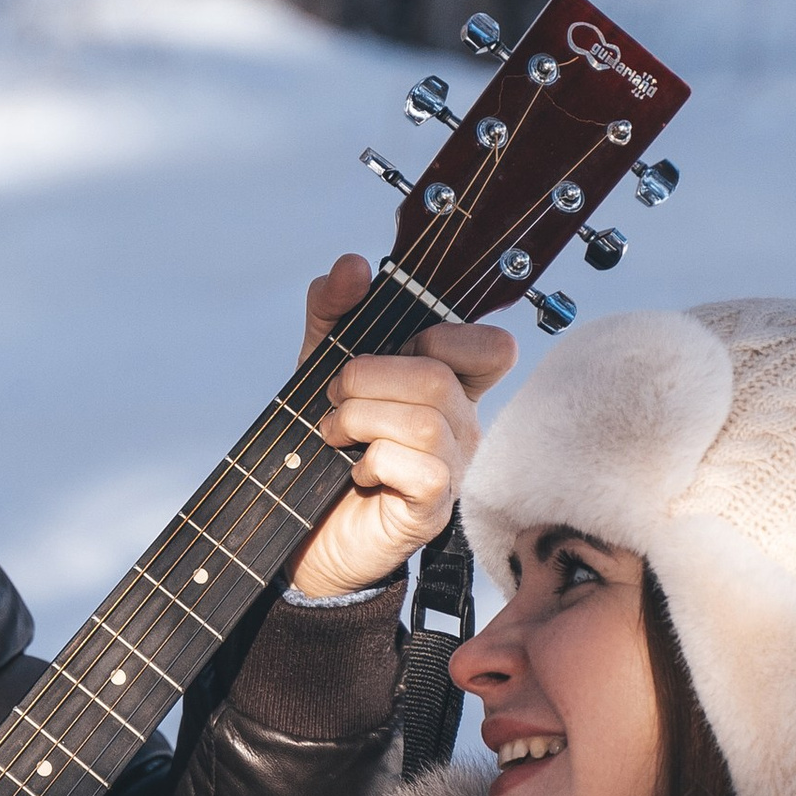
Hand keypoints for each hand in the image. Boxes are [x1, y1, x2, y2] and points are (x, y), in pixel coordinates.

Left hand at [289, 251, 514, 601]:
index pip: (493, 346)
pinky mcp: (432, 509)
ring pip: (426, 420)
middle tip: (335, 396)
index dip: (447, 333)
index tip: (397, 344)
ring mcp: (453, 469)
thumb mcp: (319, 364)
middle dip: (368, 377)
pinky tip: (356, 472)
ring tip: (334, 434)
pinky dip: (373, 461)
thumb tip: (353, 266)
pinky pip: (419, 468)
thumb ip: (334, 311)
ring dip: (361, 418)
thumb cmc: (324, 445)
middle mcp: (461, 425)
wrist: (302, 530)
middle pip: (440, 377)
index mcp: (449, 384)